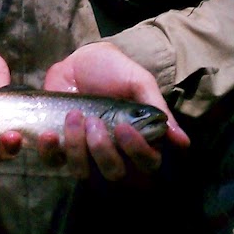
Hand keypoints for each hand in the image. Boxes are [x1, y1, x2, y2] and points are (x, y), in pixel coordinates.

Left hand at [39, 42, 190, 181]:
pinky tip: (51, 133)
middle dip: (103, 149)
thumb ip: (157, 108)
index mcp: (138, 140)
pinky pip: (53, 162)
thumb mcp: (139, 82)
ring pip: (82, 172)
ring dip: (77, 147)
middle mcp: (114, 152)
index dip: (137, 152)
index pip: (147, 164)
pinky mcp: (59, 147)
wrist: (79, 59)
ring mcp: (85, 153)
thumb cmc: (114, 70)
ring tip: (74, 116)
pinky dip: (50, 151)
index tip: (124, 128)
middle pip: (114, 173)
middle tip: (95, 120)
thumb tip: (183, 142)